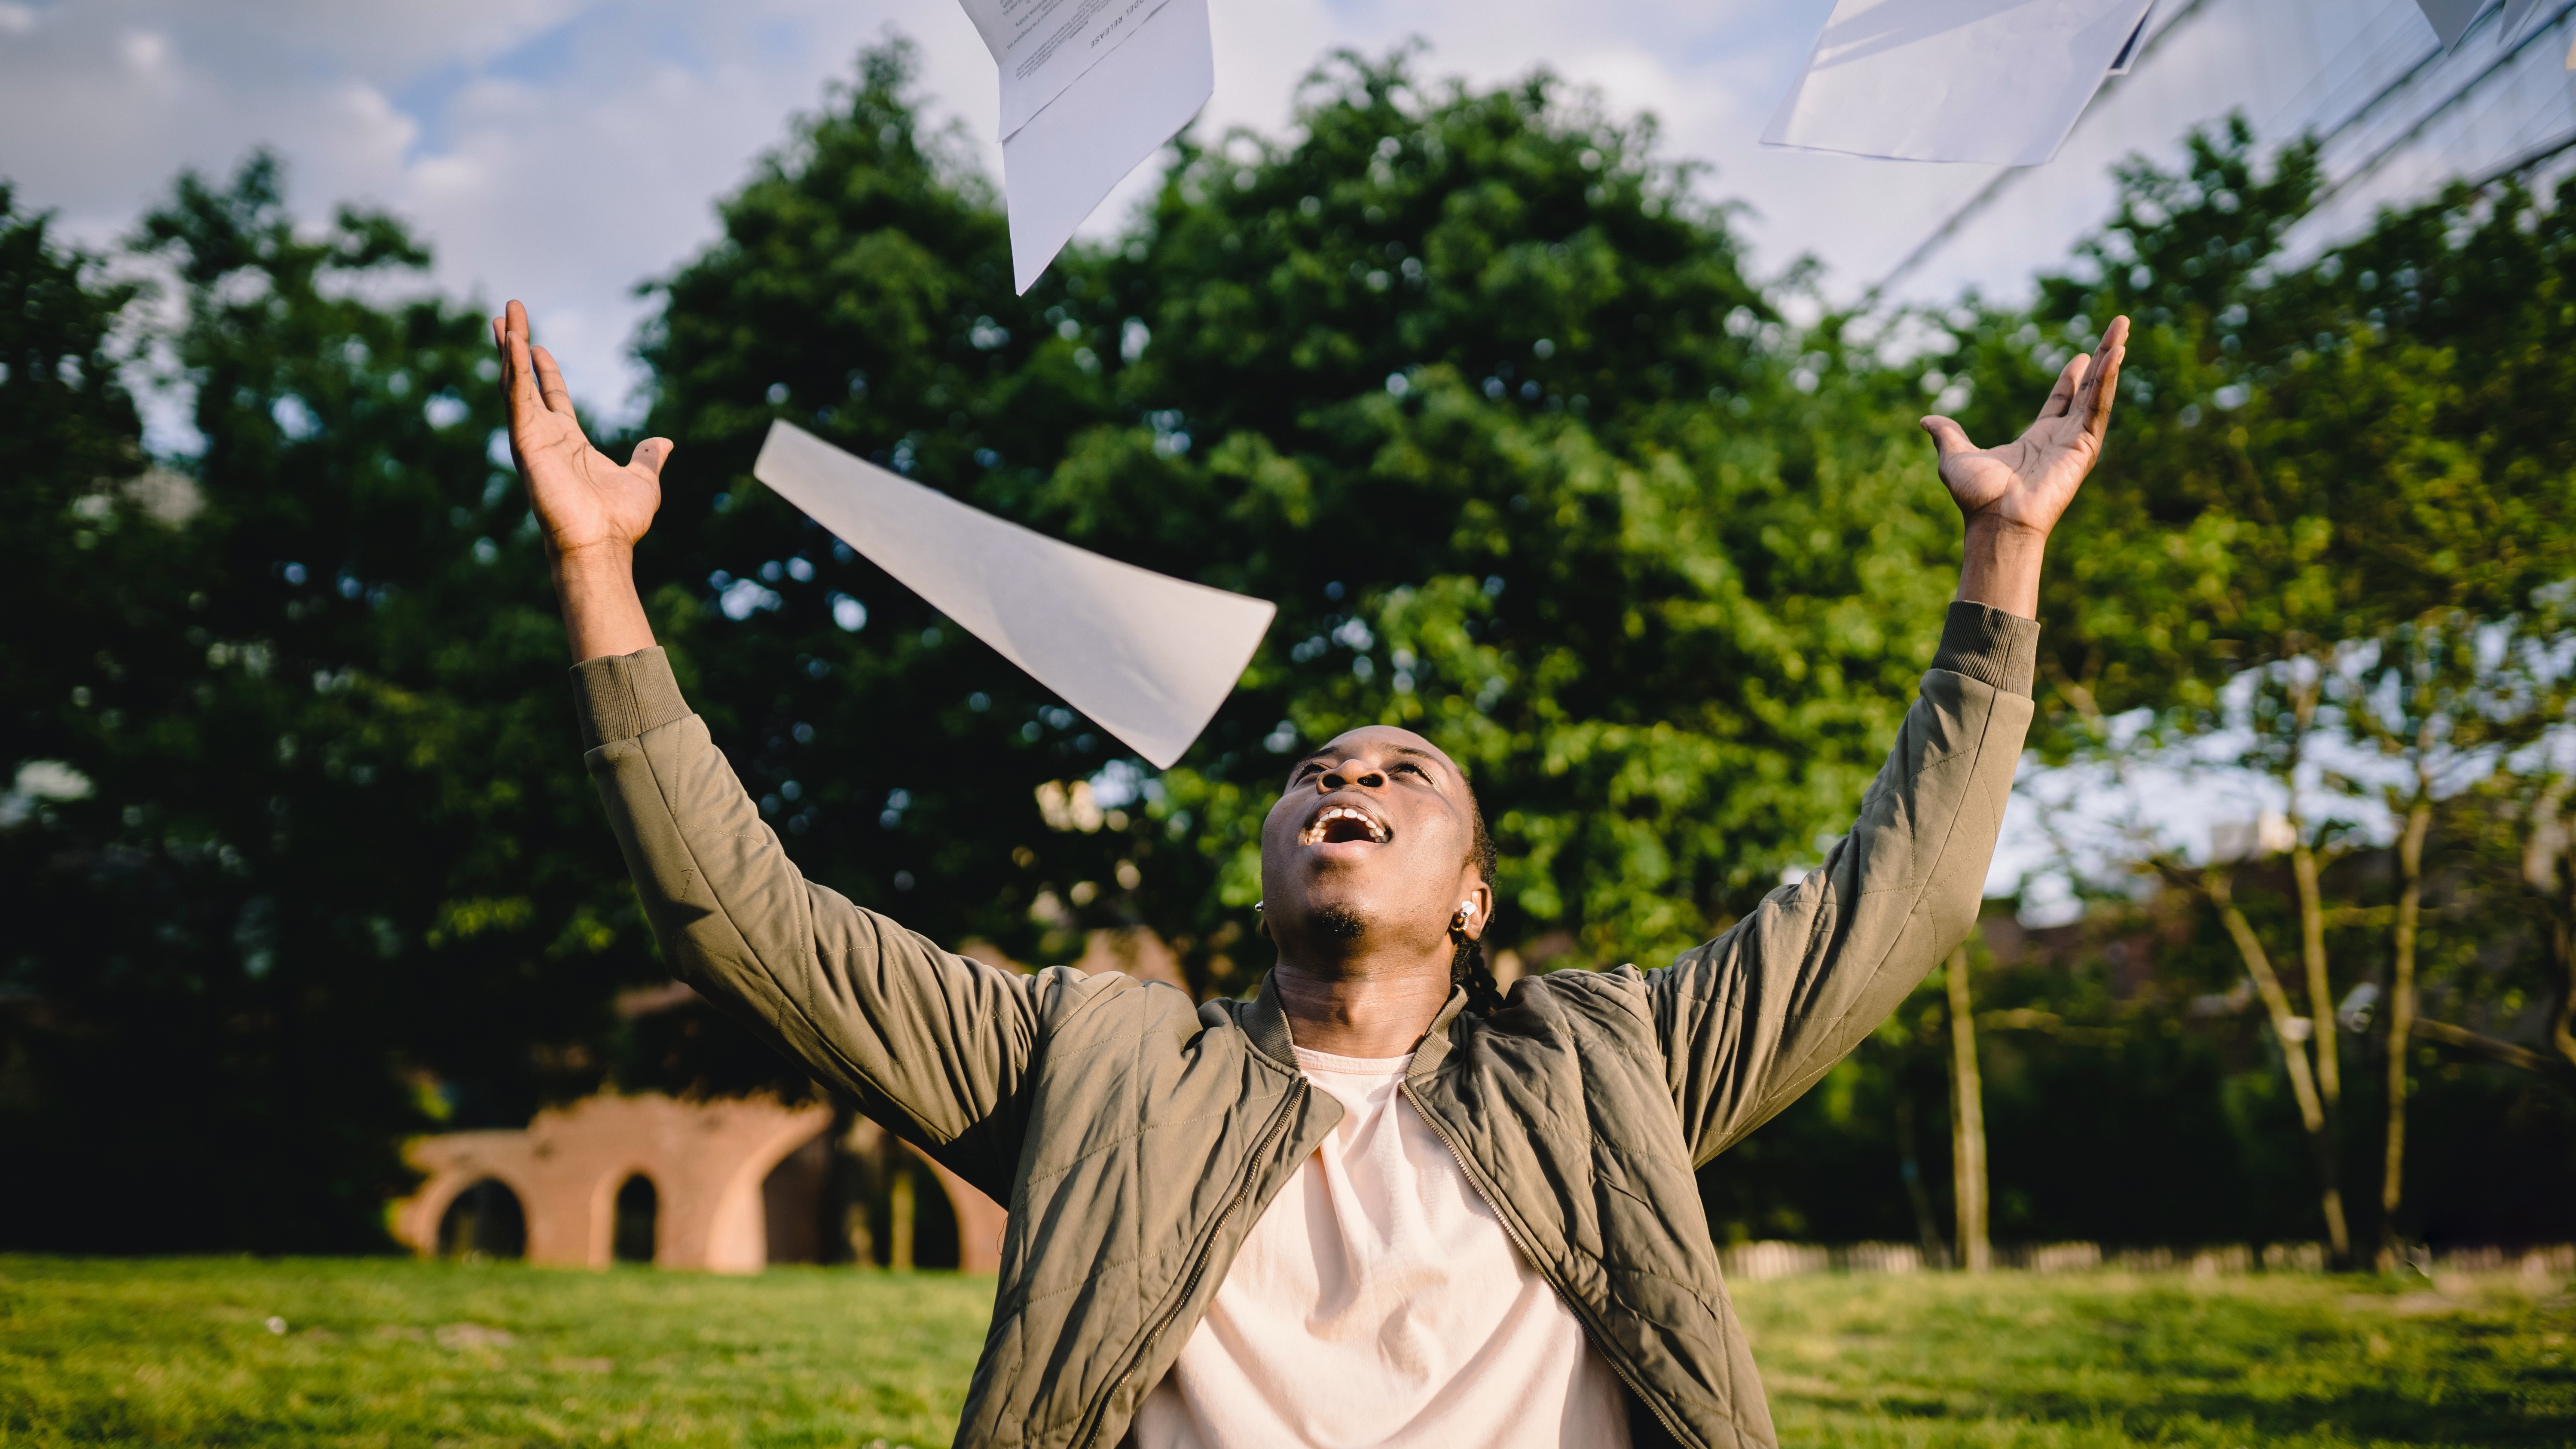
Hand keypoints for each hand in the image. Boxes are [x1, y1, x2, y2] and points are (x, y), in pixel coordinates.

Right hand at [492, 299, 669, 562]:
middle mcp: (546, 437)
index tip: (537, 343)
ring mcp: (532, 439)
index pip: (551, 396)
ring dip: (510, 348)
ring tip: (504, 315)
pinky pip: (517, 399)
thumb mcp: (642, 480)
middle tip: (505, 316)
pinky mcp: (526, 443)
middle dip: (515, 349)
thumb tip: (663, 444)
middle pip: (524, 382)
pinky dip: (514, 371)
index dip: (543, 370)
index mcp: (569, 442)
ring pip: (515, 384)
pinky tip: (513, 343)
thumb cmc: (619, 521)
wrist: (603, 544)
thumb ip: (647, 458)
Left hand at [1920, 315, 2126, 541]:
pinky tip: (2115, 355)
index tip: (2082, 356)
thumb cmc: (1977, 497)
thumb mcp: (1955, 457)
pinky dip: (2107, 380)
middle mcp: (2061, 438)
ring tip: (2123, 329)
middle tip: (2118, 329)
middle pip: (2087, 390)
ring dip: (2111, 359)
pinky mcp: (2085, 446)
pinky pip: (2098, 405)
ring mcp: (2076, 441)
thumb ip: (1947, 435)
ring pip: (2098, 391)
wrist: (1995, 519)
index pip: (2061, 402)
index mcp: (2036, 440)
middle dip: (2102, 358)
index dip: (2071, 379)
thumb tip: (1926, 421)